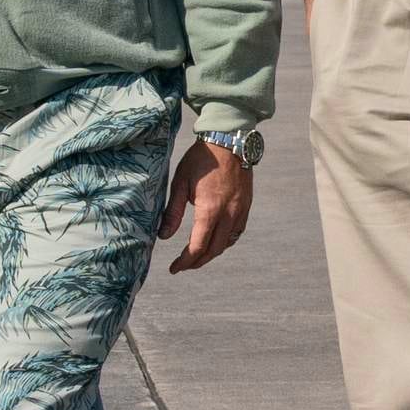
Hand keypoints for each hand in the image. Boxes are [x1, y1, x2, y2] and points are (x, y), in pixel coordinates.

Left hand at [160, 139, 254, 271]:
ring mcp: (240, 211)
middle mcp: (229, 214)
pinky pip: (236, 233)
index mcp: (210, 210)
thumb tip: (163, 236)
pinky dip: (225, 242)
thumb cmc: (201, 160)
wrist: (229, 141)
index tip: (174, 268)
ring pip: (227, 243)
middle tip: (183, 266)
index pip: (198, 247)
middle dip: (197, 262)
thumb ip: (172, 212)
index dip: (185, 261)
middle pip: (214, 250)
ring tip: (197, 256)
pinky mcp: (246, 207)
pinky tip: (215, 241)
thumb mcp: (180, 183)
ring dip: (211, 253)